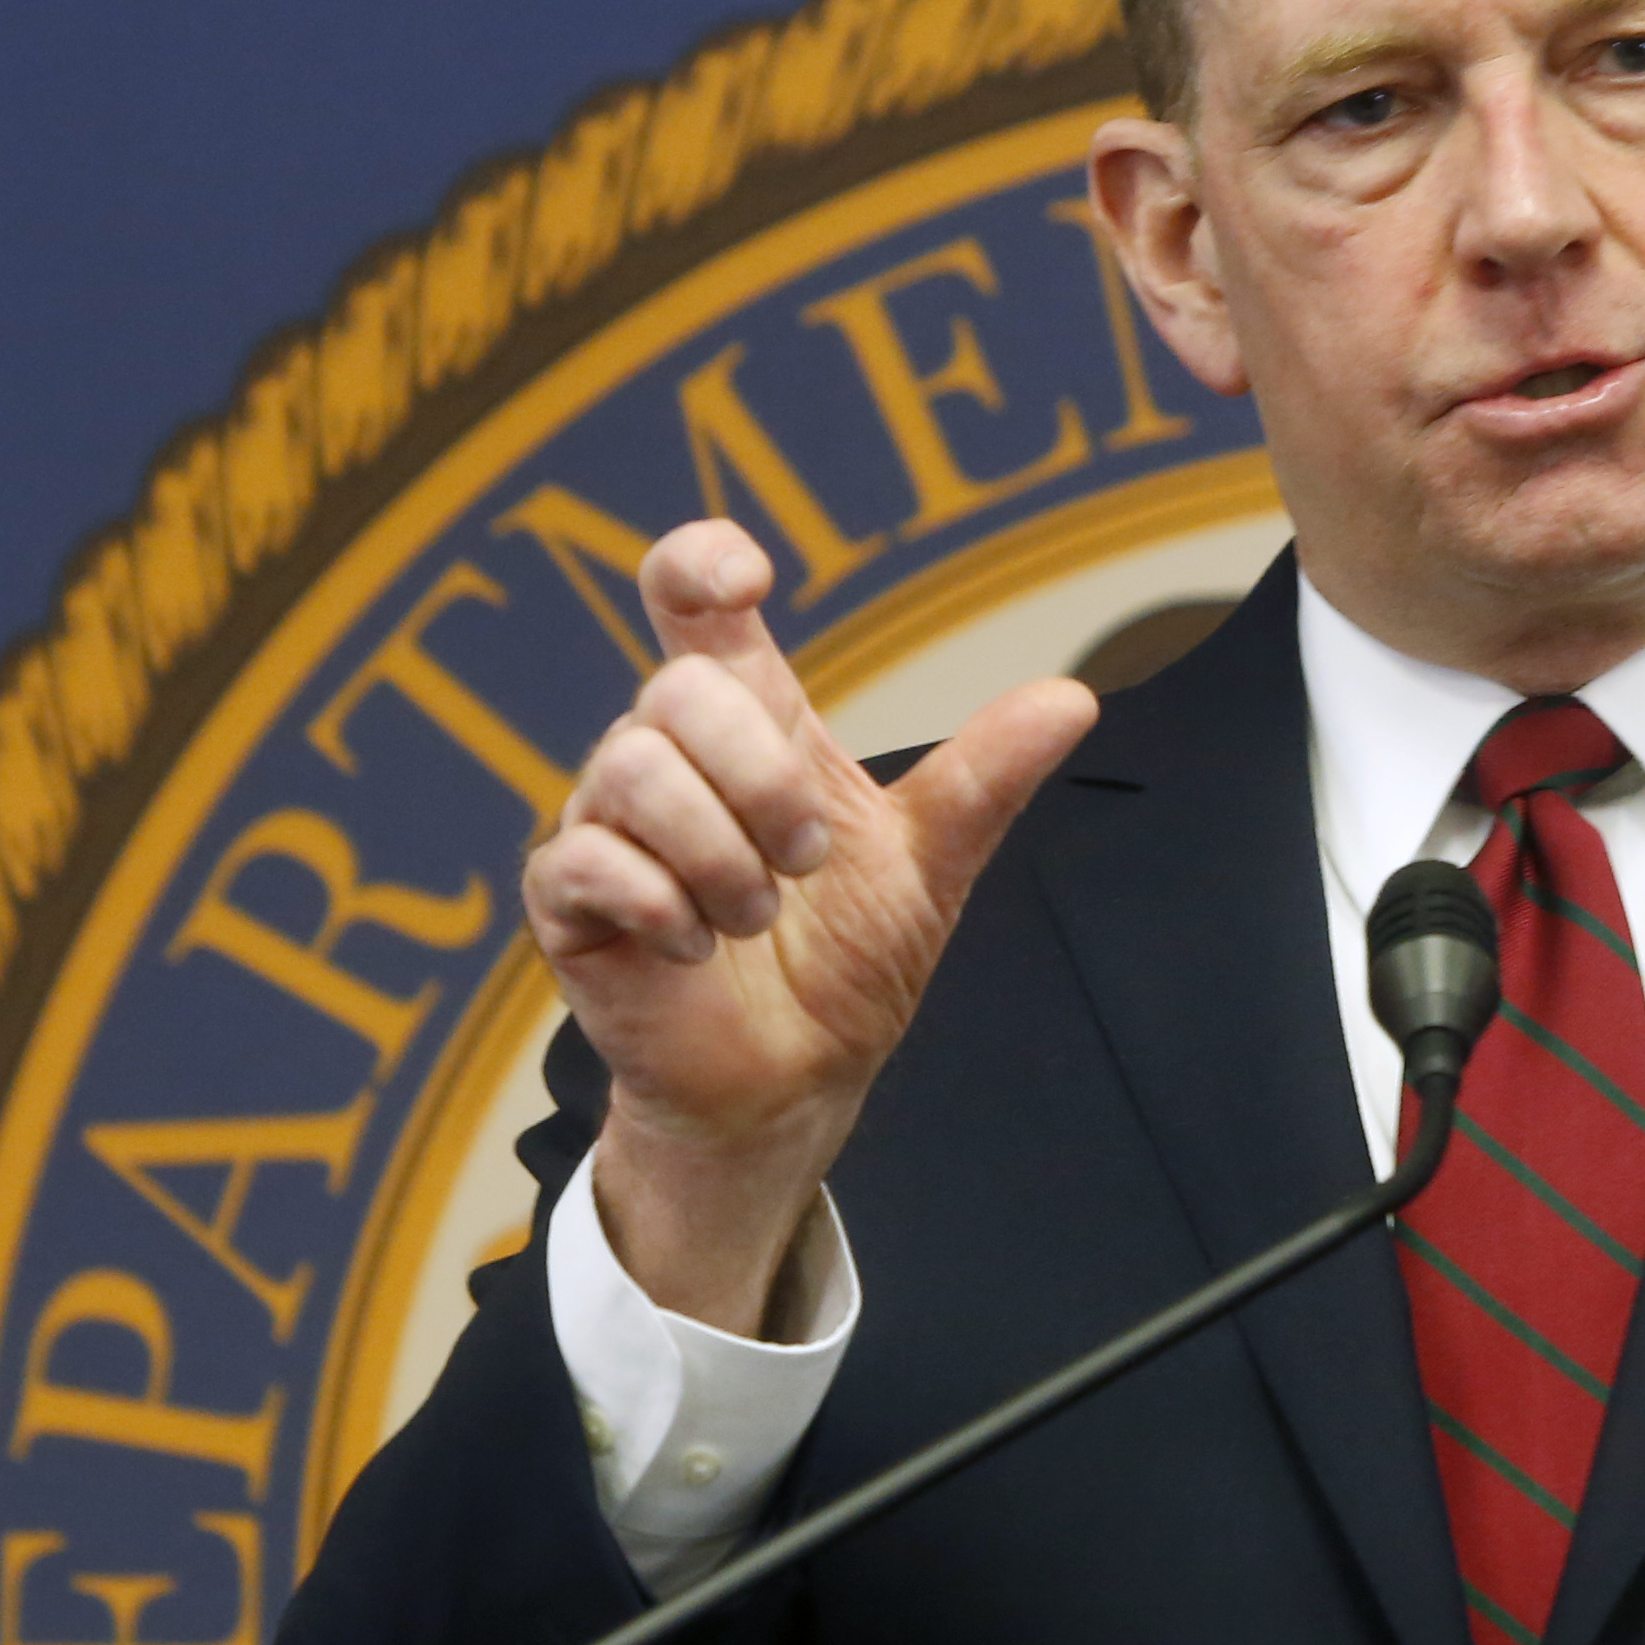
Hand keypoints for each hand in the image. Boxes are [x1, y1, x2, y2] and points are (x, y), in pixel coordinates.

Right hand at [521, 519, 1096, 1332]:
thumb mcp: (930, 861)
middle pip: (679, 688)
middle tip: (808, 860)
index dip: (701, 562)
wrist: (797, 1082)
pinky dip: (665, 904)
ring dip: (721, 853)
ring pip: (631, 767)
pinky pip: (586, 859)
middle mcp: (668, 756)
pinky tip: (699, 948)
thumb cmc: (850, 961)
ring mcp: (608, 823)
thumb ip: (986, 777)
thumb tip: (1076, 696)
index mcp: (751, 726)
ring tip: (758, 917)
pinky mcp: (568, 900)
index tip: (748, 582)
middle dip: (764, 779)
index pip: (692, 599)